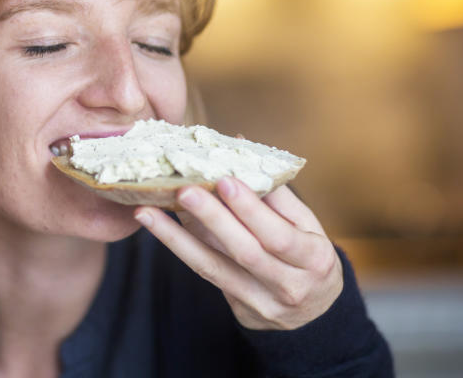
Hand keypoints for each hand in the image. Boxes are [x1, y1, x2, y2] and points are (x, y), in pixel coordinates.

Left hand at [134, 177, 342, 329]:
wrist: (315, 314)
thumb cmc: (308, 255)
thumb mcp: (306, 225)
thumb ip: (274, 192)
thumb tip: (237, 148)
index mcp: (314, 258)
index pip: (279, 235)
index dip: (251, 209)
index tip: (224, 180)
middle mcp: (290, 285)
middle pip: (246, 252)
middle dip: (212, 219)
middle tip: (184, 190)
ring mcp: (262, 302)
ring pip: (215, 268)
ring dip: (177, 238)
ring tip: (148, 211)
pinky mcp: (239, 308)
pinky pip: (206, 273)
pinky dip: (180, 247)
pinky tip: (157, 227)